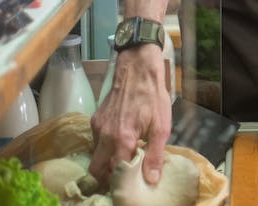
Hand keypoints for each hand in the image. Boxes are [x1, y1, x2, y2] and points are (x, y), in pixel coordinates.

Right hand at [90, 44, 170, 185]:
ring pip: (96, 154)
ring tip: (121, 161)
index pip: (114, 173)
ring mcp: (98, 126)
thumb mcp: (161, 126)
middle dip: (105, 178)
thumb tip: (151, 180)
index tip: (126, 189)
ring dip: (105, 161)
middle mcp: (105, 135)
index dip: (120, 184)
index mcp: (122, 139)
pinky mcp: (96, 119)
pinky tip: (119, 142)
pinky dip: (105, 146)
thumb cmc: (153, 96)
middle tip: (118, 181)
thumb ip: (155, 155)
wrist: (138, 68)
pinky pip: (97, 140)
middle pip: (97, 168)